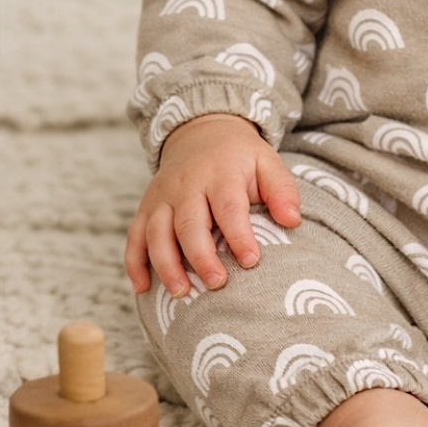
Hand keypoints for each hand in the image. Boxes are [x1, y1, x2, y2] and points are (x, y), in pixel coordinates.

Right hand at [124, 113, 301, 297]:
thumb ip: (282, 190)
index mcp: (220, 174)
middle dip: (201, 256)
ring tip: (182, 292)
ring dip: (166, 264)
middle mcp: (186, 185)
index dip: (239, 235)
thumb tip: (293, 221)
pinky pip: (134, 237)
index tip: (251, 261)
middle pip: (189, 224)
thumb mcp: (267, 163)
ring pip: (156, 233)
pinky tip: (143, 289)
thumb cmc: (240, 159)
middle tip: (217, 283)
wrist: (203, 134)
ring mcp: (162, 197)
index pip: (228, 207)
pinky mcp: (146, 207)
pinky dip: (134, 263)